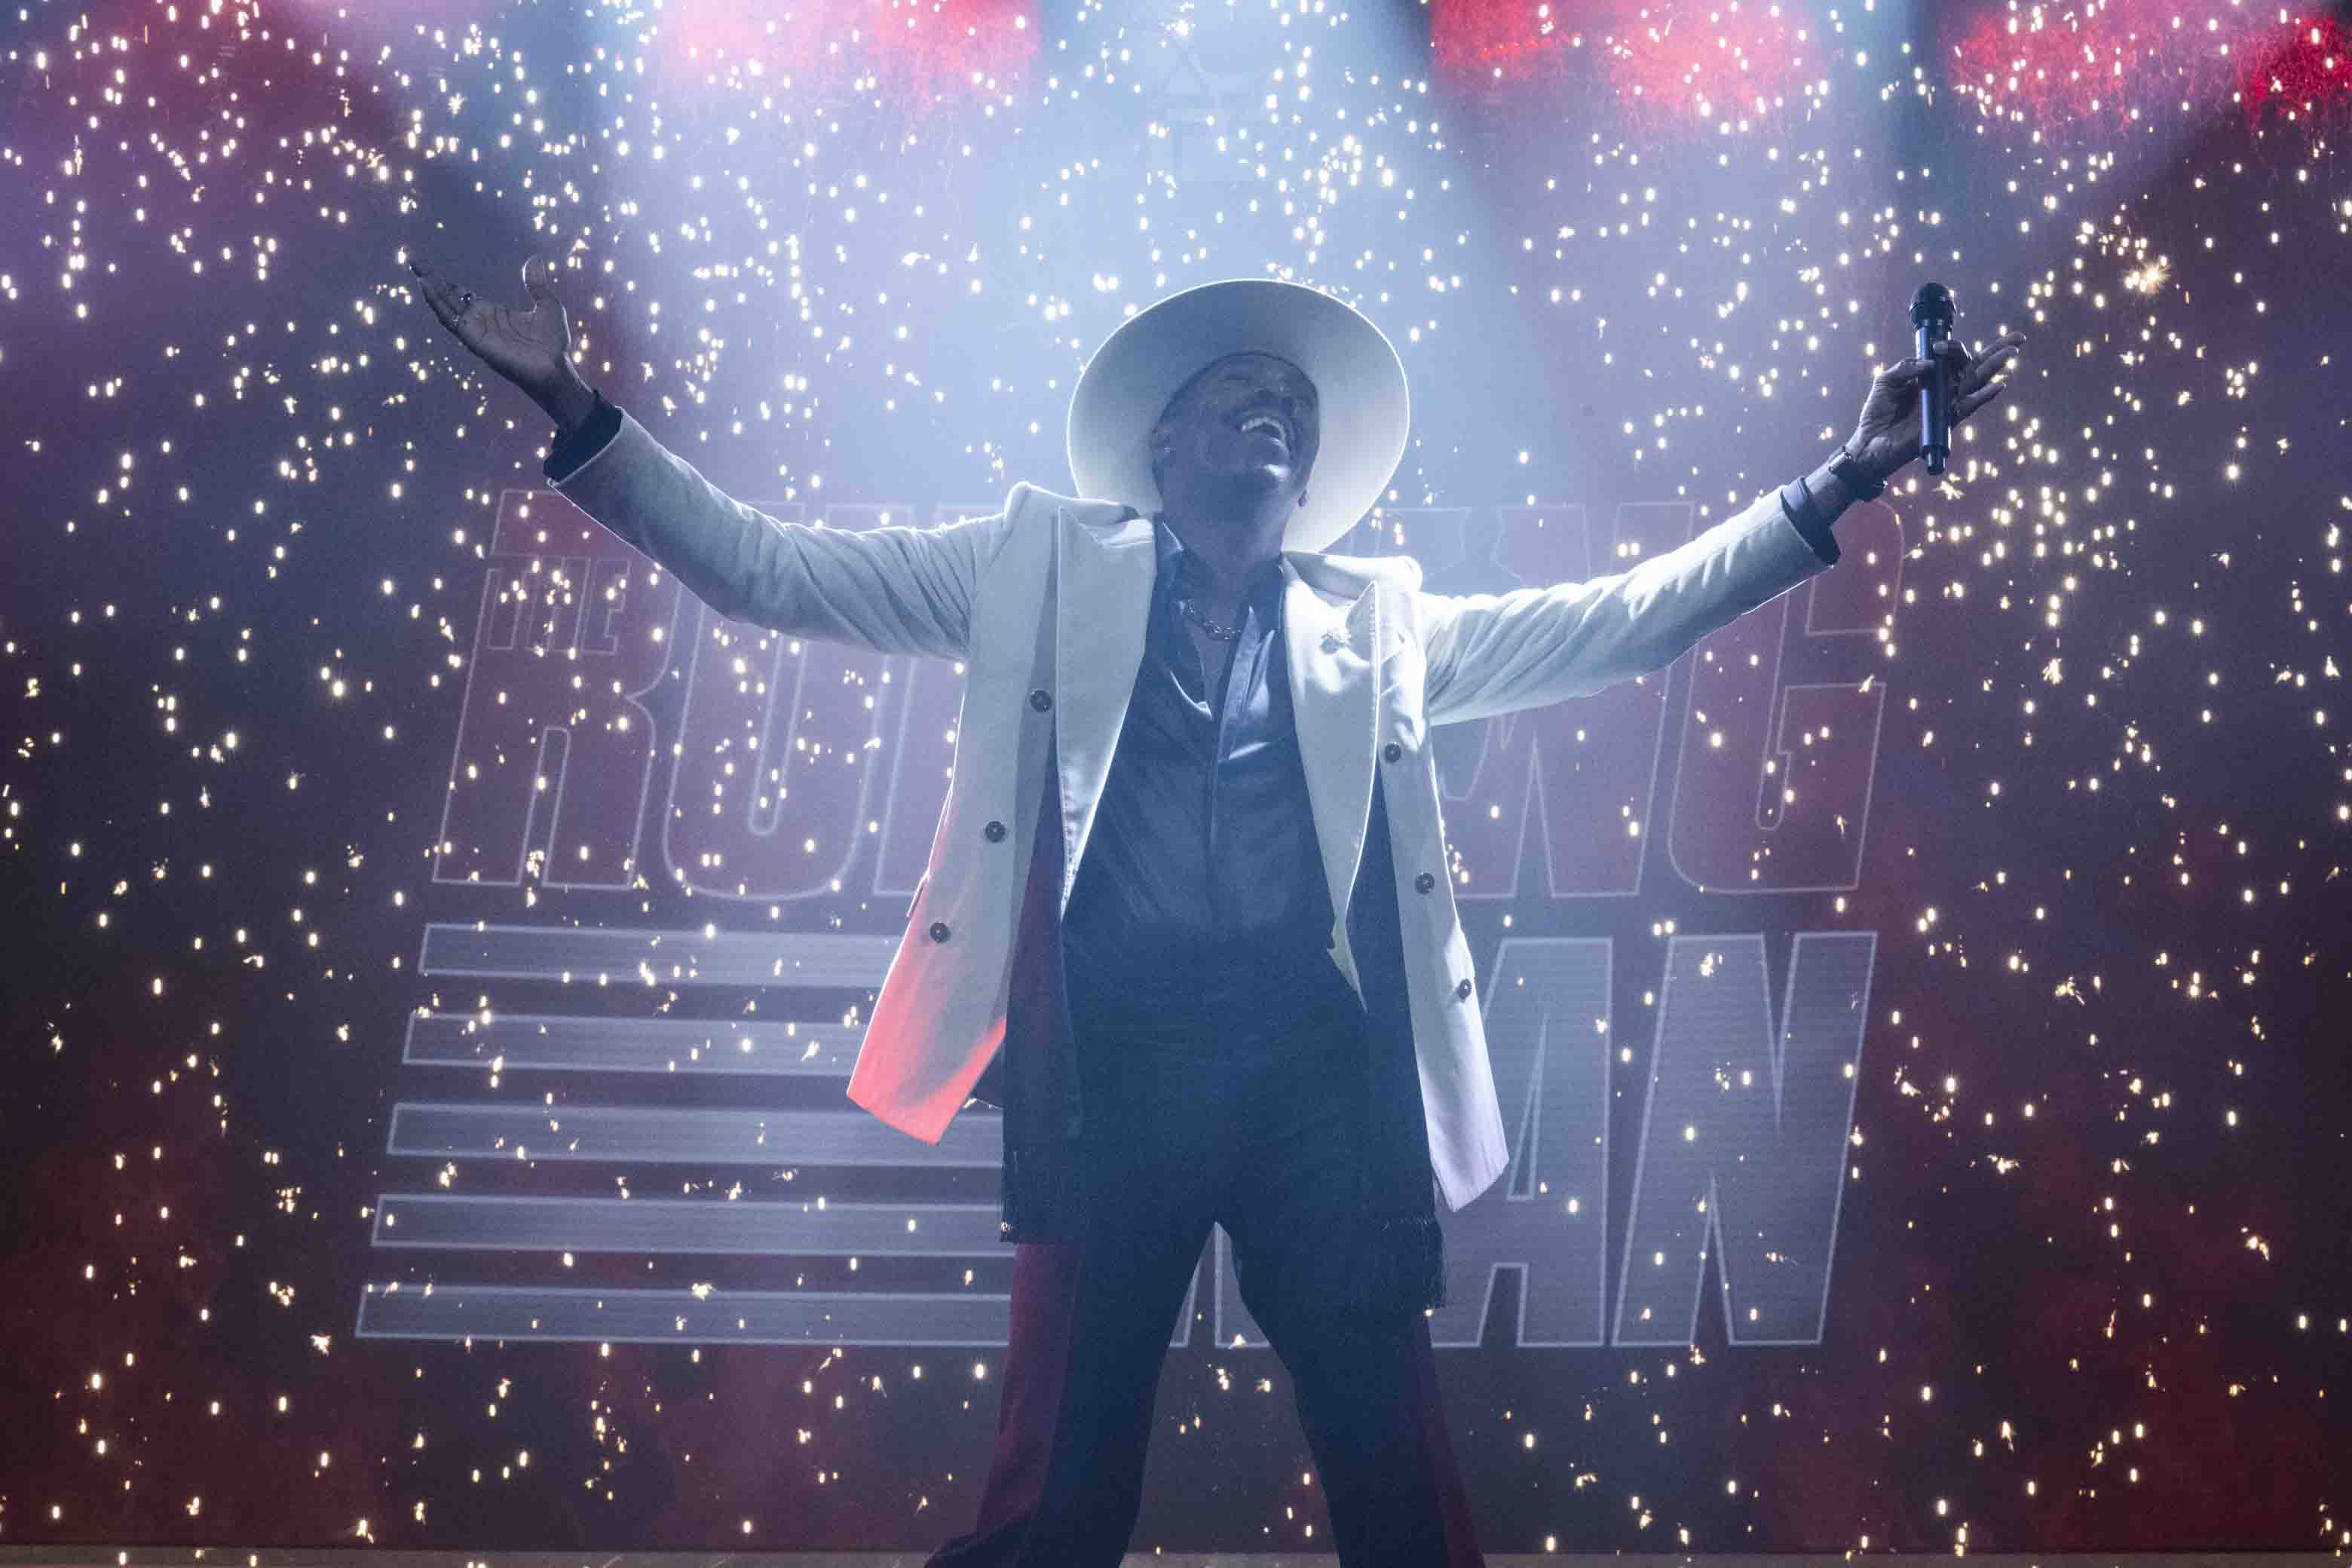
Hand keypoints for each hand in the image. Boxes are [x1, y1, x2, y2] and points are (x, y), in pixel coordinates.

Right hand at [404, 251, 591, 425]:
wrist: (556, 369)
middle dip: (429, 277)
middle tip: (411, 258)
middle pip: (447, 296)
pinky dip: (437, 303)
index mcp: (492, 313)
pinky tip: (426, 286)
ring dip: (429, 287)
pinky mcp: (474, 340)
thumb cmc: (553, 344)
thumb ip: (537, 284)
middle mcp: (479, 321)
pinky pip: (450, 320)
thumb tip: (535, 259)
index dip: (444, 280)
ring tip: (415, 267)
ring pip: (444, 306)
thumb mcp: (547, 305)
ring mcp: (475, 331)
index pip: (460, 294)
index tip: (429, 267)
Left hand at [1843, 330, 2024, 480]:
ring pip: (1976, 383)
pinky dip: (1983, 396)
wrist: (1869, 442)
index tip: (1938, 346)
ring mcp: (1946, 405)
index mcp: (1930, 377)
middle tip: (2018, 338)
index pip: (1952, 357)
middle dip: (1996, 352)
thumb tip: (1929, 363)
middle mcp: (1943, 389)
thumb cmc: (1878, 413)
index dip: (1951, 348)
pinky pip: (1967, 407)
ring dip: (1995, 368)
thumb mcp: (1886, 381)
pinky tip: (1999, 385)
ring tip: (2012, 352)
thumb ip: (1905, 367)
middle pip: (1974, 367)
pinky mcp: (1945, 421)